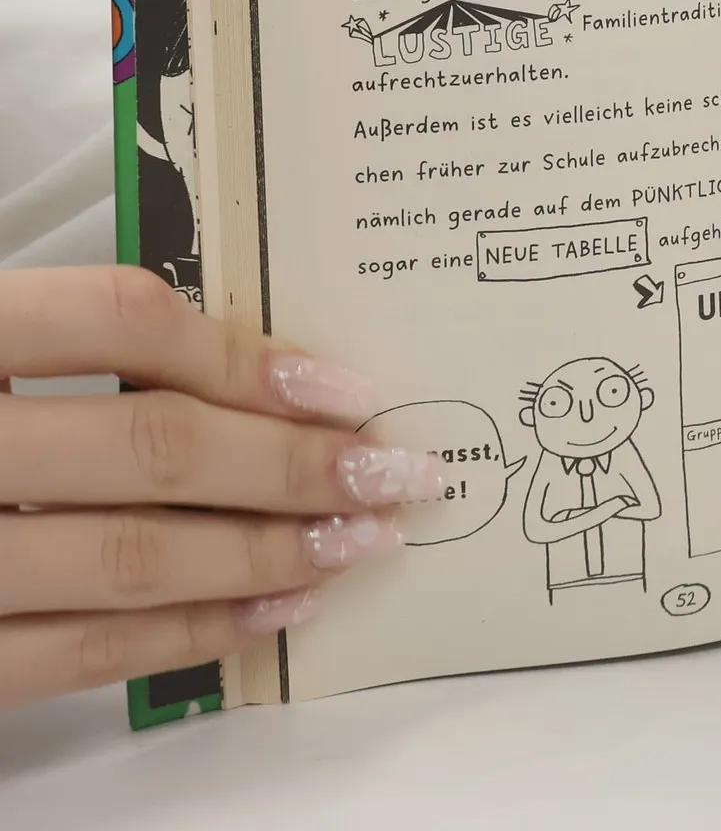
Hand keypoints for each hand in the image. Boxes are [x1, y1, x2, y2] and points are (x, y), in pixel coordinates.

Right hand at [0, 267, 442, 710]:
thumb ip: (71, 335)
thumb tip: (258, 364)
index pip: (118, 321)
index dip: (245, 354)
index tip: (346, 387)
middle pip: (148, 447)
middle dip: (293, 465)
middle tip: (395, 474)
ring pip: (125, 558)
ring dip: (264, 554)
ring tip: (358, 543)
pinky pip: (72, 654)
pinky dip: (187, 635)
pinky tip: (271, 612)